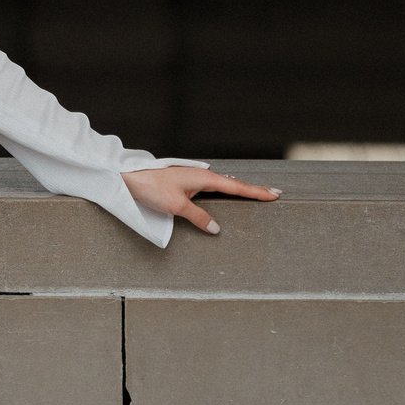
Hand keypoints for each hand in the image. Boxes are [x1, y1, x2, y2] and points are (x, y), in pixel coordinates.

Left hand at [122, 165, 280, 235]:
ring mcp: (194, 179)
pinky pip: (213, 187)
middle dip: (254, 189)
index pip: (236, 186)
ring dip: (240, 189)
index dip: (256, 192)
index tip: (274, 194)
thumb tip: (215, 228)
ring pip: (223, 185)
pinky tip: (227, 192)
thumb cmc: (152, 188)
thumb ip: (199, 218)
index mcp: (204, 178)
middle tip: (273, 193)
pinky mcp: (187, 183)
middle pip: (234, 184)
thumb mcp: (177, 207)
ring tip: (257, 194)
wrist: (131, 178)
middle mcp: (202, 176)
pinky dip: (226, 190)